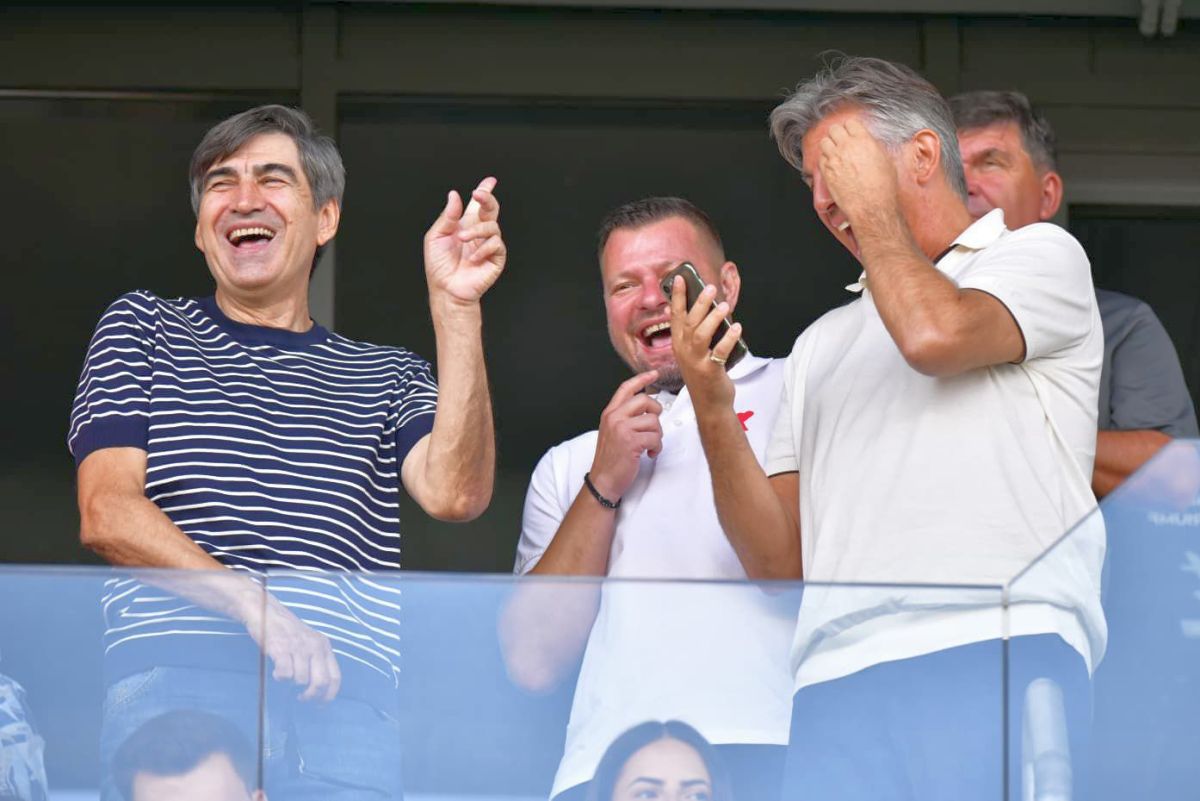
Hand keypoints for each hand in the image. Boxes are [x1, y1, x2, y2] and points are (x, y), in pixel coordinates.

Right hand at [245, 594, 341, 701]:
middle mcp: (315, 647)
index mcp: (324, 646)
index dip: (329, 695)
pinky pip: (285, 674)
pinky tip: (277, 672)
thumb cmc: (287, 631)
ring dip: (291, 684)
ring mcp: (298, 647)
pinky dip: (280, 677)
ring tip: (285, 676)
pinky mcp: (281, 648)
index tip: (320, 704)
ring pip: (301, 680)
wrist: (266, 611)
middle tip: (301, 698)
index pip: (335, 677)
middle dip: (311, 696)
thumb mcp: (309, 642)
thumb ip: (316, 660)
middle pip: (320, 682)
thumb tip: (319, 688)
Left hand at [424, 176, 505, 304]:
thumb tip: (455, 195)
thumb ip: (447, 216)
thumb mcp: (436, 236)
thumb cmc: (439, 265)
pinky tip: (472, 257)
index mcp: (465, 225)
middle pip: (491, 210)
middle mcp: (479, 233)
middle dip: (488, 199)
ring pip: (492, 226)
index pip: (478, 205)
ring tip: (462, 239)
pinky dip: (482, 249)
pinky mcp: (496, 258)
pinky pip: (496, 245)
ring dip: (476, 230)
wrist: (446, 289)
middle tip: (480, 194)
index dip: (485, 191)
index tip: (490, 181)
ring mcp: (488, 245)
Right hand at [588, 371, 663, 501]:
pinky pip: (655, 437)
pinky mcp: (631, 441)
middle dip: (656, 413)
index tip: (654, 374)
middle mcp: (614, 417)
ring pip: (654, 421)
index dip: (642, 379)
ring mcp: (622, 428)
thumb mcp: (612, 432)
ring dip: (657, 436)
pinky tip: (649, 454)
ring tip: (649, 446)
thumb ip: (625, 418)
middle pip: (645, 400)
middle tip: (653, 428)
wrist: (603, 480)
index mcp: (609, 413)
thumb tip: (647, 411)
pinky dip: (657, 448)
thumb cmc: (610, 459)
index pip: (626, 388)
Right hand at [668, 276, 737, 411]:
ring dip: (713, 318)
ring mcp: (696, 361)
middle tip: (710, 288)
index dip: (677, 297)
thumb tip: (698, 308)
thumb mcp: (693, 352)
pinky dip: (729, 338)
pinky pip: (719, 351)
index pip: (675, 316)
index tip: (680, 278)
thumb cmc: (703, 375)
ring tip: (724, 306)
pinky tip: (736, 327)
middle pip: (689, 321)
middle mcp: (684, 351)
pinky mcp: (710, 370)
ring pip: (701, 334)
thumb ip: (693, 332)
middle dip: (699, 302)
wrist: (710, 403)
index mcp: (678, 344)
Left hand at [818, 117, 900, 228]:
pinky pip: (821, 158)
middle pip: (834, 129)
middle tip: (841, 141)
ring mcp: (834, 159)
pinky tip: (832, 164)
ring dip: (829, 145)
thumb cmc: (882, 186)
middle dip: (838, 134)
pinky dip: (825, 159)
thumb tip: (868, 142)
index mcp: (863, 140)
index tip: (851, 133)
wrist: (871, 205)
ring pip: (824, 142)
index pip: (850, 123)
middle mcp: (846, 147)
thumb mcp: (886, 159)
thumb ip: (874, 147)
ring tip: (835, 152)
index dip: (851, 128)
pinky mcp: (826, 171)